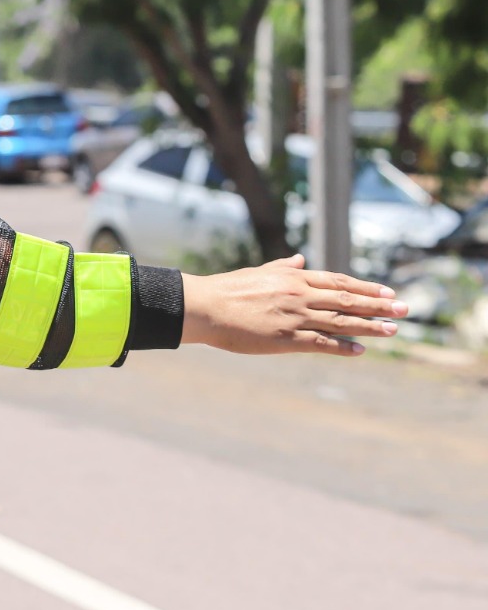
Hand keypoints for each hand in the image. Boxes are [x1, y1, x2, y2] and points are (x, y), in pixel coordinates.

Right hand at [182, 254, 406, 355]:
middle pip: (348, 299)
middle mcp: (299, 294)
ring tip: (393, 330)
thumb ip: (281, 267)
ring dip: (370, 326)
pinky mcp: (285, 338)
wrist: (204, 306)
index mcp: (292, 277)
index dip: (366, 287)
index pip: (338, 281)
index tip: (387, 292)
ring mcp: (294, 316)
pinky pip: (321, 342)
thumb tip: (299, 259)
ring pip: (341, 320)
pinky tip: (361, 350)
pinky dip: (343, 346)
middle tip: (405, 309)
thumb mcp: (257, 272)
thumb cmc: (226, 289)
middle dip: (379, 305)